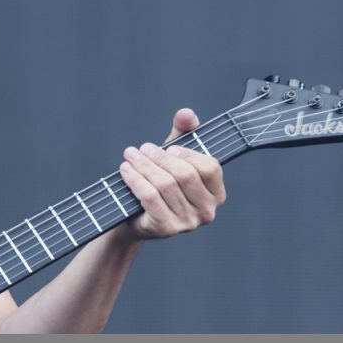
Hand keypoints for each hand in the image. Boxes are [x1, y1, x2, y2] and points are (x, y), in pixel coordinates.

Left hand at [117, 108, 225, 241]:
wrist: (135, 218)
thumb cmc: (160, 184)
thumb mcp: (174, 157)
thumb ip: (184, 133)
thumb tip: (186, 114)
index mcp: (216, 194)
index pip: (210, 167)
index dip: (187, 153)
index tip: (168, 147)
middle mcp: (207, 212)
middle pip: (185, 175)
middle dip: (160, 157)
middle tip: (142, 148)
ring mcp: (188, 223)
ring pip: (165, 185)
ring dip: (144, 166)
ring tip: (130, 156)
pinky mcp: (166, 229)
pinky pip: (150, 197)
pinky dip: (135, 180)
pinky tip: (125, 170)